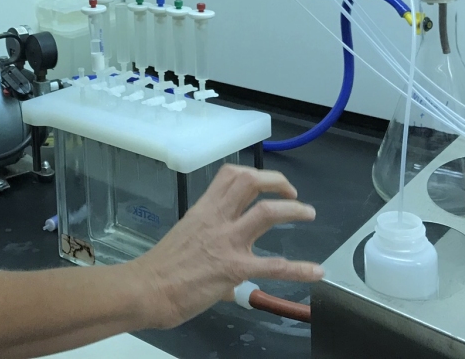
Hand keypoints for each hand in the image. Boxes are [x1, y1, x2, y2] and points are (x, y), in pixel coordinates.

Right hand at [128, 165, 323, 328]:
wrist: (148, 289)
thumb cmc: (162, 268)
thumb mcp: (187, 240)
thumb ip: (212, 245)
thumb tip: (231, 268)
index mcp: (204, 210)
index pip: (230, 176)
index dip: (255, 174)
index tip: (268, 185)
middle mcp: (217, 219)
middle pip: (251, 182)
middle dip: (278, 182)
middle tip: (292, 194)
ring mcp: (228, 242)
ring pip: (268, 213)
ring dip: (294, 211)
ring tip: (308, 213)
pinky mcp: (235, 268)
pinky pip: (275, 266)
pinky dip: (300, 268)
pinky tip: (315, 272)